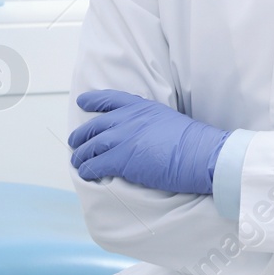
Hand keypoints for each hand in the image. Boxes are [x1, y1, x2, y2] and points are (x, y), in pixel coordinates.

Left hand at [69, 90, 230, 194]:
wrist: (198, 154)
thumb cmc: (191, 141)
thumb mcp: (167, 119)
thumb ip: (148, 122)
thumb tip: (141, 135)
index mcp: (139, 106)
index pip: (109, 99)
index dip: (93, 100)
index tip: (82, 102)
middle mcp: (126, 119)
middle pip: (94, 126)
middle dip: (81, 135)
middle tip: (75, 142)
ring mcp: (121, 139)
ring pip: (90, 147)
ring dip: (81, 156)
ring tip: (77, 162)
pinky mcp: (120, 159)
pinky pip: (95, 165)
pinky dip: (87, 170)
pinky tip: (86, 175)